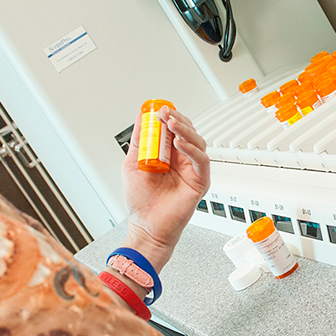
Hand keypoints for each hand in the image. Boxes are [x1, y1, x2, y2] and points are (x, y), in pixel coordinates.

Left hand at [121, 106, 209, 271]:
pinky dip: (191, 149)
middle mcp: (182, 161)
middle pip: (188, 132)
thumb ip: (139, 141)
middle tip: (165, 114)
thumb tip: (142, 117)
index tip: (159, 109)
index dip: (168, 116)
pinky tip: (179, 144)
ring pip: (197, 142)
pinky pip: (202, 160)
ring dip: (185, 130)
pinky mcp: (200, 181)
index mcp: (168, 155)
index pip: (173, 129)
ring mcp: (192, 170)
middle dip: (177, 120)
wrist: (146, 227)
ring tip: (171, 124)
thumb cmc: (141, 202)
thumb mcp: (133, 164)